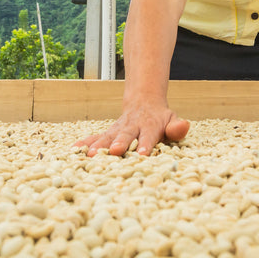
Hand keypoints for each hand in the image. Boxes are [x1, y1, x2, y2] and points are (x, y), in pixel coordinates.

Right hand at [74, 101, 189, 156]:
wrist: (143, 102)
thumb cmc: (160, 118)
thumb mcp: (171, 119)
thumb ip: (176, 127)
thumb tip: (184, 126)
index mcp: (149, 126)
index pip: (149, 136)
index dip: (146, 144)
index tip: (143, 154)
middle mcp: (132, 127)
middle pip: (126, 136)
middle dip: (120, 143)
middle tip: (115, 151)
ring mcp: (118, 129)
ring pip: (108, 136)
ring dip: (99, 145)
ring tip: (90, 155)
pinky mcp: (108, 132)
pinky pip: (95, 137)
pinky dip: (85, 143)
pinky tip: (74, 151)